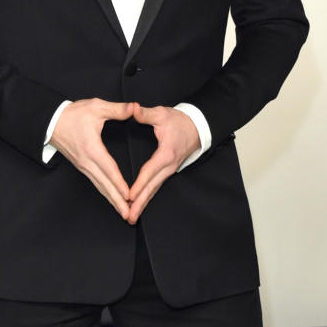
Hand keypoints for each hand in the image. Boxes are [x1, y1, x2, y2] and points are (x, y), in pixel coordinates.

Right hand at [50, 99, 134, 218]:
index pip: (109, 169)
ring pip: (100, 187)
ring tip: (123, 212)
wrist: (51, 121)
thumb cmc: (72, 115)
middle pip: (104, 185)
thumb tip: (135, 108)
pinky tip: (113, 200)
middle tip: (128, 214)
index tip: (129, 195)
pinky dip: (106, 193)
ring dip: (112, 200)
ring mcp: (83, 166)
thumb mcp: (96, 107)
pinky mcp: (82, 167)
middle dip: (117, 201)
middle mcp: (87, 162)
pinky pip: (96, 183)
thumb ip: (117, 109)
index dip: (119, 183)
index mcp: (92, 148)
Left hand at [127, 105, 200, 222]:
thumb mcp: (162, 114)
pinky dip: (148, 197)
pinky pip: (156, 186)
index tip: (129, 196)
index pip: (149, 172)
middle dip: (140, 203)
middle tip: (128, 216)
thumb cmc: (180, 121)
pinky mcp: (168, 171)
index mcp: (166, 154)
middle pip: (152, 187)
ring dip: (143, 204)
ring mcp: (170, 170)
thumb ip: (146, 114)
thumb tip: (133, 109)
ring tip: (132, 217)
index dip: (139, 185)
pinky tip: (140, 205)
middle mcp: (168, 166)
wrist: (198, 126)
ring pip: (154, 190)